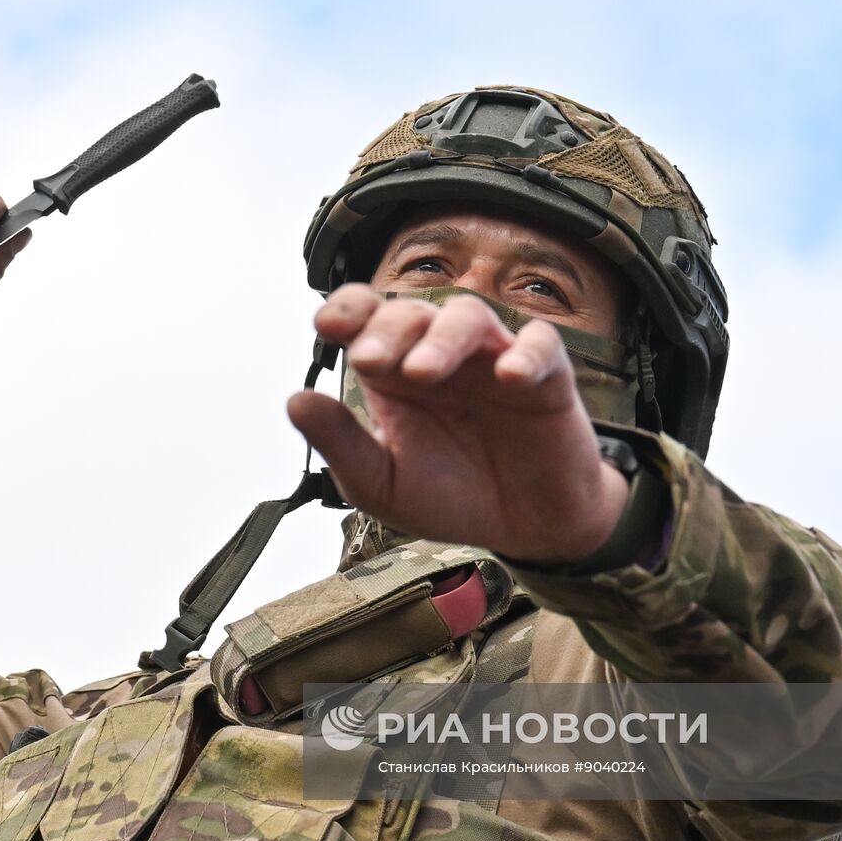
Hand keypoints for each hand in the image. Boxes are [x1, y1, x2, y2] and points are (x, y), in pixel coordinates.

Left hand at [287, 286, 628, 563]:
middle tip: (371, 362)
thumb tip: (294, 400)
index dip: (347, 310)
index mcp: (395, 371)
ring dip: (443, 338)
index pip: (368, 317)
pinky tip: (509, 376)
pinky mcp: (547, 378)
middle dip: (387, 331)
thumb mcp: (383, 483)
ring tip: (423, 372)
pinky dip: (527, 353)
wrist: (524, 529)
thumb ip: (342, 443)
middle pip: (412, 313)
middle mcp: (442, 354)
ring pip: (469, 317)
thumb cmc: (450, 495)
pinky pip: (542, 346)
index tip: (326, 327)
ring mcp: (494, 360)